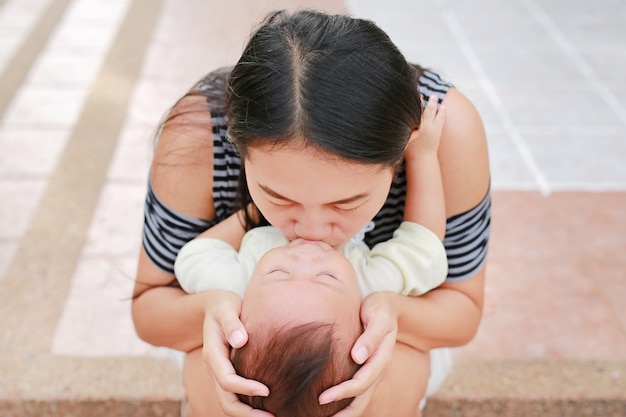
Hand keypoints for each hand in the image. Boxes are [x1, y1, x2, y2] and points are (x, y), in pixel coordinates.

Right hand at [202, 290, 272, 416]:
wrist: (215, 308)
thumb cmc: (224, 306)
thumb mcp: (226, 308)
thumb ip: (232, 323)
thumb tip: (241, 341)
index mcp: (213, 354)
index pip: (227, 380)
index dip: (245, 388)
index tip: (267, 390)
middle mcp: (215, 368)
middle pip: (227, 400)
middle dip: (247, 414)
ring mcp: (221, 373)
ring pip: (230, 403)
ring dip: (248, 414)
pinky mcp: (229, 374)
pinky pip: (236, 396)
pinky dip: (248, 406)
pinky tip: (267, 407)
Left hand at [318, 292, 397, 415]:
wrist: (388, 306)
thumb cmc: (380, 308)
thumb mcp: (379, 317)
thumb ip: (370, 336)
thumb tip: (358, 357)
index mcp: (382, 358)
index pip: (361, 383)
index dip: (342, 393)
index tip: (321, 398)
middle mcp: (377, 369)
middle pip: (362, 400)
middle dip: (343, 413)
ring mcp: (372, 370)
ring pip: (360, 400)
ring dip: (344, 413)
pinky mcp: (365, 368)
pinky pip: (357, 391)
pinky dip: (345, 401)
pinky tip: (330, 405)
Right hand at [406, 95, 445, 158]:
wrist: (422, 159)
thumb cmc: (410, 151)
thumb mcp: (403, 139)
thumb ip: (401, 130)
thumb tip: (397, 121)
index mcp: (412, 126)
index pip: (412, 111)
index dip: (412, 103)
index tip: (411, 95)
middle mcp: (422, 124)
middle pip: (422, 109)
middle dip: (421, 100)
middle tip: (421, 92)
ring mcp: (431, 127)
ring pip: (432, 112)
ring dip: (433, 103)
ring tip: (434, 97)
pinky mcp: (437, 130)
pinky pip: (441, 119)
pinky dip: (442, 113)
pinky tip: (442, 108)